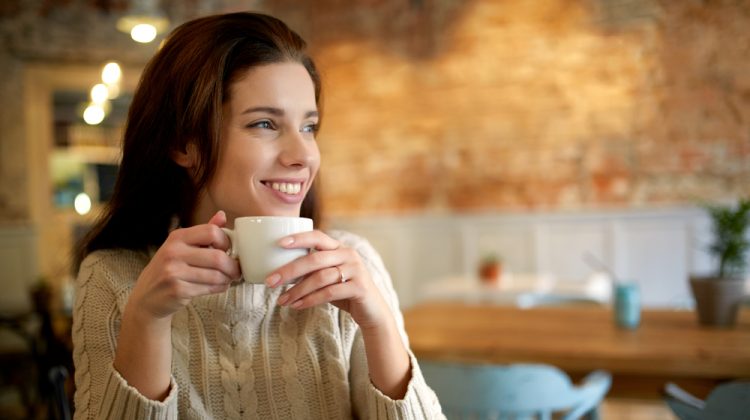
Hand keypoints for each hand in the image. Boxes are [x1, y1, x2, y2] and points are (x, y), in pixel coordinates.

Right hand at [127, 210, 240, 320]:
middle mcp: (173, 252)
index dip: (226, 241)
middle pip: (217, 257)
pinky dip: (220, 288)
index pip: (211, 232)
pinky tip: (219, 286)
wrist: (147, 297)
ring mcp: (174, 272)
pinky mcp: (177, 290)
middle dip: (233, 266)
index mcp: (177, 237)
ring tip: (228, 279)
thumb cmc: (170, 269)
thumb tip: (222, 215)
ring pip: (216, 275)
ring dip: (228, 279)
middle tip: (237, 270)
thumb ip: (203, 232)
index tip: (229, 250)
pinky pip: (209, 288)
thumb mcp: (182, 246)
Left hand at [266, 230, 391, 330]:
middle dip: (289, 270)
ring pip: (320, 278)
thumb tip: (279, 273)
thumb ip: (311, 271)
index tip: (279, 243)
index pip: (318, 236)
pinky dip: (310, 300)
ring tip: (281, 300)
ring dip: (297, 290)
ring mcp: (356, 270)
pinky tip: (297, 306)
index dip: (299, 238)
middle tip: (270, 281)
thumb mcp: (328, 278)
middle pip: (315, 259)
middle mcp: (349, 255)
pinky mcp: (359, 287)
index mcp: (340, 248)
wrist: (372, 312)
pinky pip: (329, 293)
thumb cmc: (344, 292)